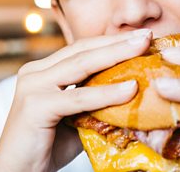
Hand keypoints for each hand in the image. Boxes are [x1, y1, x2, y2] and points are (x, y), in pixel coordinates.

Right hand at [0, 29, 151, 171]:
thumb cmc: (48, 145)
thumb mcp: (77, 117)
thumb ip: (97, 104)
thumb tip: (134, 95)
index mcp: (44, 71)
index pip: (82, 49)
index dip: (111, 42)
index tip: (139, 37)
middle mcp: (35, 72)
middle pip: (83, 50)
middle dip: (117, 41)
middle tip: (147, 35)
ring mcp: (33, 86)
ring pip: (81, 65)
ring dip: (116, 54)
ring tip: (143, 47)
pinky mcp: (35, 105)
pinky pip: (78, 97)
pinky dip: (106, 93)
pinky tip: (130, 88)